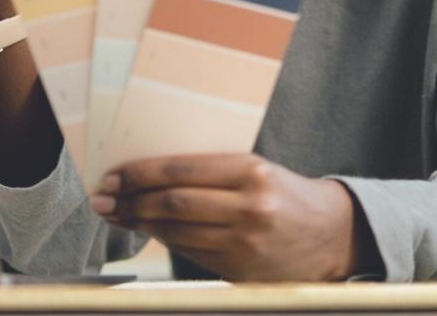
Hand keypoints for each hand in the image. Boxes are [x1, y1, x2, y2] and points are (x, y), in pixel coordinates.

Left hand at [91, 154, 364, 280]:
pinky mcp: (239, 268)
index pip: (182, 169)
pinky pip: (189, 252)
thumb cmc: (289, 196)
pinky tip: (148, 232)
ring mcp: (244, 242)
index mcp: (253, 171)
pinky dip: (163, 241)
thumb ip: (213, 172)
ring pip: (176, 231)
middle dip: (131, 200)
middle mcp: (249, 206)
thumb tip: (152, 175)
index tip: (115, 174)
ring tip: (117, 214)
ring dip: (139, 223)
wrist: (332, 235)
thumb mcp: (259, 170)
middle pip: (173, 202)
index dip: (141, 173)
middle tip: (104, 197)